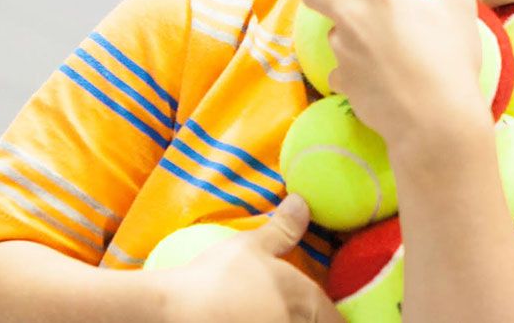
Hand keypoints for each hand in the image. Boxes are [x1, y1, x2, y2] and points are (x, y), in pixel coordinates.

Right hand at [156, 196, 342, 322]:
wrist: (177, 312)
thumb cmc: (218, 276)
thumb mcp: (252, 246)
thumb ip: (284, 228)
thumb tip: (303, 202)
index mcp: (306, 300)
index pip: (336, 318)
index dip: (332, 315)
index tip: (322, 310)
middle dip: (315, 319)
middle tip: (304, 311)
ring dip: (293, 322)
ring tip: (273, 314)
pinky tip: (252, 320)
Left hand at [300, 0, 486, 148]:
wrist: (434, 128)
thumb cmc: (452, 65)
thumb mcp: (462, 14)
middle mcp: (353, 16)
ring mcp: (342, 50)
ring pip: (333, 29)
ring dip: (349, 30)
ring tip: (381, 45)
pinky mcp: (340, 81)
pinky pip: (344, 67)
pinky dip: (358, 67)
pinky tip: (382, 78)